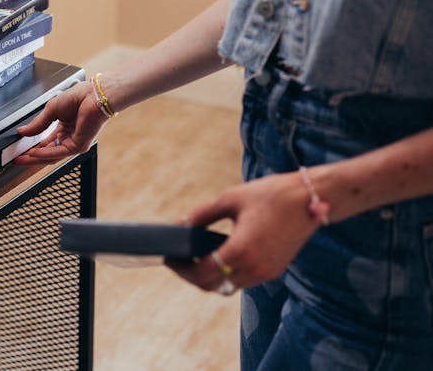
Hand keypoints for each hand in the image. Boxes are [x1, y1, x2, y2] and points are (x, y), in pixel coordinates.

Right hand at [14, 80, 108, 165]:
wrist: (92, 95)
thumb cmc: (79, 97)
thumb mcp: (51, 110)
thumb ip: (37, 124)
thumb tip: (23, 131)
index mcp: (65, 127)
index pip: (46, 143)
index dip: (32, 147)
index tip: (20, 150)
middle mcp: (70, 137)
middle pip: (47, 152)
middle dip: (31, 156)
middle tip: (18, 158)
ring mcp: (74, 143)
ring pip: (51, 156)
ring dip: (35, 158)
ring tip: (21, 159)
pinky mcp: (78, 146)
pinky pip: (57, 153)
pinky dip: (44, 154)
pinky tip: (33, 153)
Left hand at [165, 171, 319, 292]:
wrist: (312, 198)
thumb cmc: (271, 194)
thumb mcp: (230, 199)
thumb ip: (202, 214)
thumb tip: (179, 223)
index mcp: (241, 250)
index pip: (202, 273)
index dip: (181, 268)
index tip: (169, 258)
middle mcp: (255, 267)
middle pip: (212, 286)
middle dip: (192, 276)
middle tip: (178, 261)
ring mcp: (266, 272)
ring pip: (228, 287)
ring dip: (210, 277)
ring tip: (194, 259)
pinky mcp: (274, 271)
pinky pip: (244, 281)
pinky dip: (227, 274)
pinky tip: (218, 258)